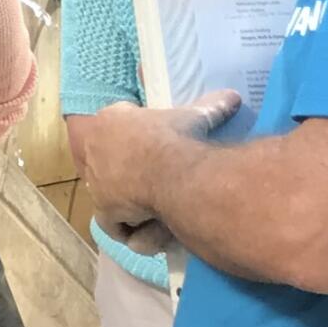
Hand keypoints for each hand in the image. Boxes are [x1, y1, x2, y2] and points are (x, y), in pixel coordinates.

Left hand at [82, 95, 239, 242]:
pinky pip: (111, 222)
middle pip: (104, 159)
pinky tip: (148, 230)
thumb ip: (211, 106)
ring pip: (107, 192)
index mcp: (111, 118)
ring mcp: (95, 179)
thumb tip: (233, 96)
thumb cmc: (180, 138)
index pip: (111, 125)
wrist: (173, 170)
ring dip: (126, 200)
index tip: (150, 147)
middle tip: (149, 182)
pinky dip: (128, 228)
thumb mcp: (196, 117)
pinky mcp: (102, 208)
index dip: (130, 139)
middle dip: (123, 170)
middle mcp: (93, 146)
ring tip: (150, 209)